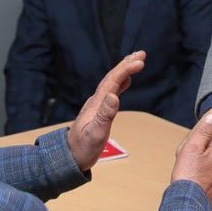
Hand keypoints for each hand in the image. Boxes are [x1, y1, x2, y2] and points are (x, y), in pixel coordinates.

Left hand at [68, 52, 145, 170]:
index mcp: (97, 104)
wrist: (70, 156)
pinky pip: (112, 91)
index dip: (126, 70)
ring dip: (124, 70)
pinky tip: (126, 81)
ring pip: (112, 82)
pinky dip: (121, 82)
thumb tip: (114, 96)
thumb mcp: (96, 133)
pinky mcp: (99, 110)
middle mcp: (96, 100)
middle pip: (112, 77)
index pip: (113, 81)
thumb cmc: (83, 148)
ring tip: (136, 60)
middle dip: (126, 64)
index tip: (140, 62)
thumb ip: (105, 115)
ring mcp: (97, 104)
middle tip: (141, 54)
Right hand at [171, 112, 211, 202]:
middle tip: (190, 160)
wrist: (185, 203)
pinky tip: (195, 181)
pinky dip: (204, 180)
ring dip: (205, 168)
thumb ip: (204, 131)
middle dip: (204, 155)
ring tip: (191, 171)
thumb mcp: (193, 146)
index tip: (194, 146)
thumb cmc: (188, 174)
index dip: (204, 141)